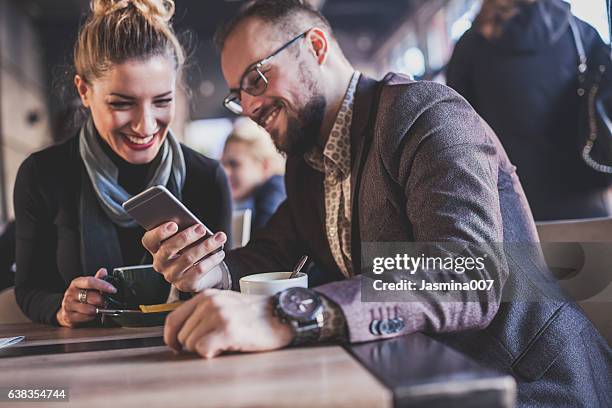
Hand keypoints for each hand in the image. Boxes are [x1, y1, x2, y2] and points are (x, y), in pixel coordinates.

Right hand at [56, 268, 116, 327]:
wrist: (67, 312)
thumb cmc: (80, 297)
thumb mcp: (88, 287)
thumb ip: (97, 280)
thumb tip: (103, 271)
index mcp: (76, 283)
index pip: (90, 282)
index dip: (103, 285)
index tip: (113, 290)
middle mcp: (71, 293)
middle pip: (91, 296)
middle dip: (102, 301)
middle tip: (105, 302)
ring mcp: (68, 305)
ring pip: (88, 308)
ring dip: (97, 310)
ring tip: (98, 308)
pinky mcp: (68, 316)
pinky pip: (84, 317)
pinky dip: (91, 317)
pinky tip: (91, 314)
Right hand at [141, 222, 226, 291]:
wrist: (203, 273)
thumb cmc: (192, 249)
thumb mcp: (186, 239)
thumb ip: (184, 231)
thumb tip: (194, 225)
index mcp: (155, 248)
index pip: (149, 240)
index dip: (159, 232)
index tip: (173, 224)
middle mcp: (160, 263)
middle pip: (169, 249)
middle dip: (187, 237)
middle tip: (201, 228)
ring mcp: (171, 275)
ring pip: (188, 258)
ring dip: (206, 246)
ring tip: (219, 238)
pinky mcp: (185, 285)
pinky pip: (199, 270)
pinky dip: (212, 260)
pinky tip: (220, 253)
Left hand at [164, 289, 293, 358]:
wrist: (283, 315)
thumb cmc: (256, 315)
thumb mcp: (225, 304)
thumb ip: (203, 313)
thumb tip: (181, 335)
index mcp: (206, 296)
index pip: (173, 319)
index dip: (171, 338)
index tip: (176, 347)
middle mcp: (209, 303)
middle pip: (181, 335)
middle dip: (193, 346)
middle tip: (213, 345)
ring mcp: (218, 315)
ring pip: (191, 344)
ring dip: (205, 349)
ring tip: (224, 342)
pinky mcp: (227, 330)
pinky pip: (203, 350)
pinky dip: (211, 353)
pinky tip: (226, 347)